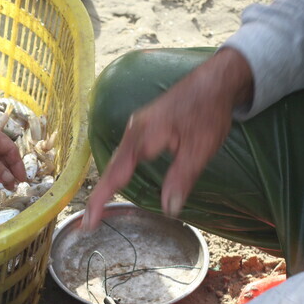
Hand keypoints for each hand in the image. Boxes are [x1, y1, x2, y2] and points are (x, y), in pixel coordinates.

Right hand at [83, 47, 253, 229]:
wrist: (216, 80)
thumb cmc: (208, 113)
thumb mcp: (199, 149)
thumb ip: (181, 179)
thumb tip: (168, 209)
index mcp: (142, 138)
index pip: (115, 176)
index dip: (100, 200)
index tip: (88, 222)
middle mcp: (133, 131)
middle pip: (110, 169)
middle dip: (98, 196)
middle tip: (89, 223)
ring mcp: (136, 127)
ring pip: (117, 160)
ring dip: (107, 184)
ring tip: (98, 208)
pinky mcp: (143, 126)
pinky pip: (124, 153)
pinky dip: (117, 171)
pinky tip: (119, 181)